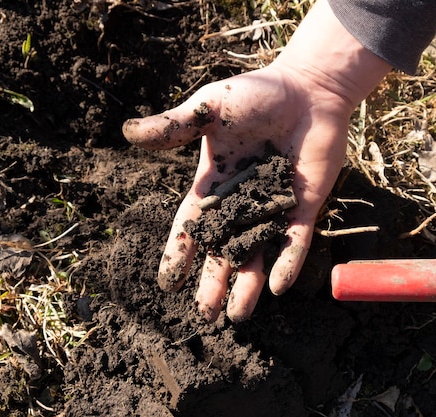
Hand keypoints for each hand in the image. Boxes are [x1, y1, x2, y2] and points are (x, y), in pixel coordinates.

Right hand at [122, 0, 391, 321]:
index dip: (180, 253)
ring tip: (236, 316)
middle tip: (204, 316)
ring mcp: (273, 206)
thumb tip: (128, 133)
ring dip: (247, 285)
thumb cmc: (258, 94)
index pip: (192, 226)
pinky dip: (287, 262)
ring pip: (258, 253)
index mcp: (215, 183)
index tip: (167, 284)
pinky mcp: (303, 205)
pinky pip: (295, 240)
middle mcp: (242, 201)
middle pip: (223, 250)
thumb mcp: (211, 108)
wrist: (308, 89)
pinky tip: (278, 288)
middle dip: (213, 282)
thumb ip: (176, 125)